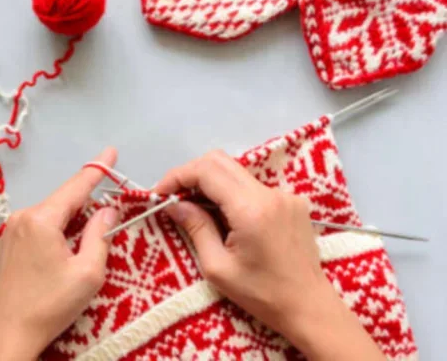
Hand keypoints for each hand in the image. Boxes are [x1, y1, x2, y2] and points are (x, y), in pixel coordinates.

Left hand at [0, 148, 118, 360]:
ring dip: (69, 224)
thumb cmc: (49, 306)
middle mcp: (21, 218)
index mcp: (42, 220)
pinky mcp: (5, 247)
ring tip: (83, 248)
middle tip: (107, 217)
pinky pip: (36, 229)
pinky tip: (62, 254)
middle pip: (62, 202)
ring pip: (49, 217)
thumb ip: (100, 236)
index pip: (75, 186)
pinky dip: (54, 233)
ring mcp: (9, 232)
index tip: (110, 152)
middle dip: (85, 206)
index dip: (97, 169)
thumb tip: (107, 212)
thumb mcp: (87, 273)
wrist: (7, 334)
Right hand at [156, 151, 383, 360]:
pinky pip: (254, 187)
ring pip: (237, 173)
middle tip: (174, 198)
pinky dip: (233, 195)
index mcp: (251, 209)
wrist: (308, 306)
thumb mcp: (218, 267)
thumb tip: (174, 204)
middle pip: (220, 162)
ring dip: (212, 185)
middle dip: (191, 175)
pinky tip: (227, 219)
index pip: (206, 171)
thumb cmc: (261, 294)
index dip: (177, 176)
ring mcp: (285, 195)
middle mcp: (270, 193)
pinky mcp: (293, 202)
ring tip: (197, 211)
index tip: (159, 194)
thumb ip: (196, 228)